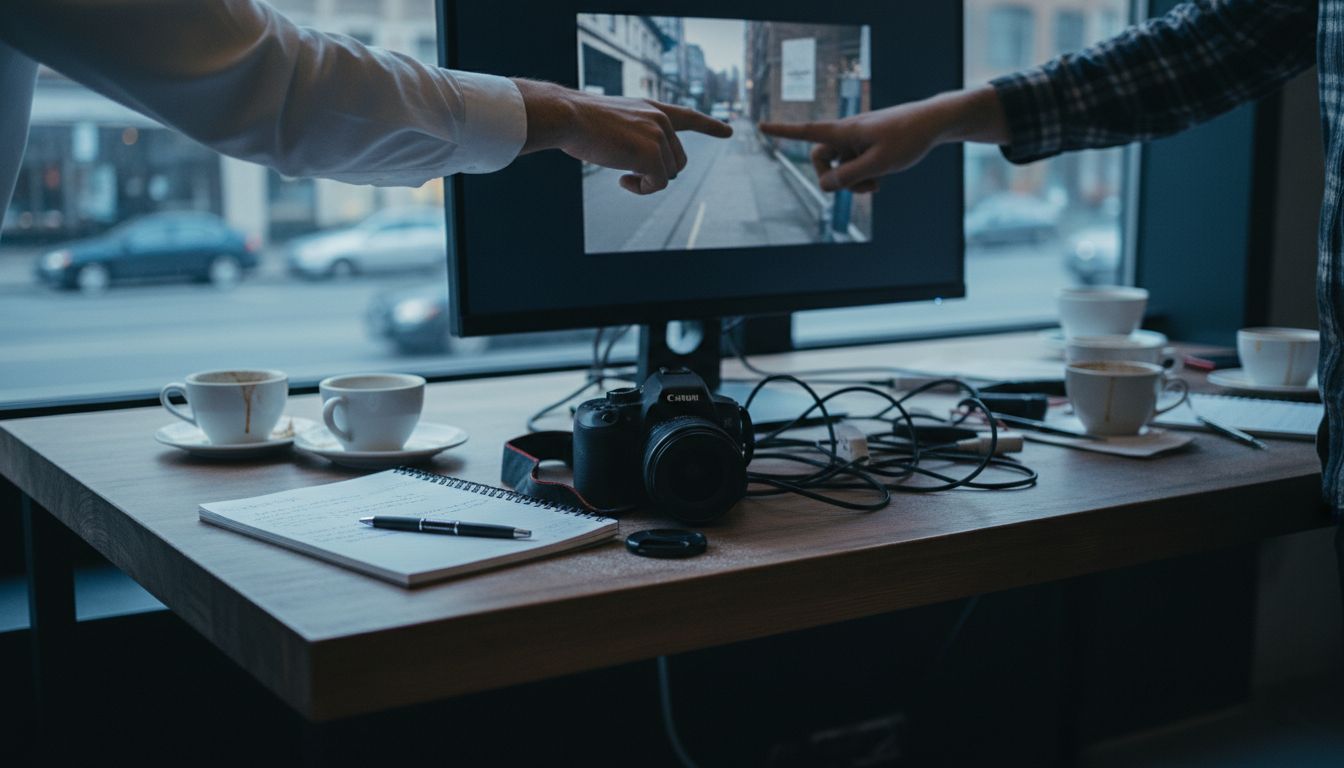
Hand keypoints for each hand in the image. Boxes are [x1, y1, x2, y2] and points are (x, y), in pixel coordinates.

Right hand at [514, 79, 732, 194]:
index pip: (688, 116)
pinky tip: (622, 179)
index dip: (710, 125)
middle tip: (628, 174)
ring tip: (621, 173)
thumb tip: (646, 164)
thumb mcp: (615, 122)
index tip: (729, 131)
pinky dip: (641, 189)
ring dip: (647, 182)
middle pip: (677, 160)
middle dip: (657, 173)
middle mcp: (661, 119)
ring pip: (668, 174)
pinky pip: (657, 184)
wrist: (569, 116)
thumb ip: (636, 135)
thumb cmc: (581, 122)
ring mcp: (658, 136)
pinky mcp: (652, 154)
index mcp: (652, 108)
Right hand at [758, 86, 1008, 193]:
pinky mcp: (867, 146)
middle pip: (820, 159)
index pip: (806, 131)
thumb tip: (826, 186)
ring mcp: (856, 141)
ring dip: (854, 181)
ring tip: (879, 182)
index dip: (782, 131)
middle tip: (861, 187)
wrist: (934, 123)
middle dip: (834, 179)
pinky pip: (854, 166)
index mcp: (844, 131)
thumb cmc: (908, 138)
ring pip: (840, 167)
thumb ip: (850, 176)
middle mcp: (846, 134)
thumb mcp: (880, 164)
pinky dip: (865, 175)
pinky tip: (883, 176)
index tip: (760, 126)